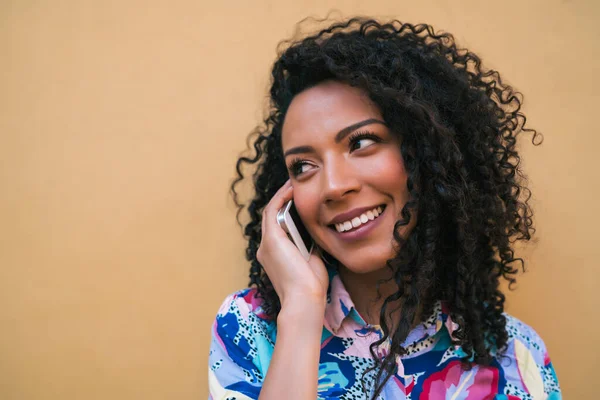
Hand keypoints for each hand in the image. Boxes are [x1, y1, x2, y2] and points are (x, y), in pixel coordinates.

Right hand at [256, 180, 328, 308]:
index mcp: (274, 256)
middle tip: (295, 186)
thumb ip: (308, 245)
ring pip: (270, 212)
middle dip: (282, 200)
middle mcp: (266, 249)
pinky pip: (273, 211)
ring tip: (294, 184)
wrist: (304, 299)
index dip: (286, 212)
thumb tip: (315, 232)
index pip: (278, 228)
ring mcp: (266, 243)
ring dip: (281, 196)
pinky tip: (292, 189)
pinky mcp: (271, 239)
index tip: (299, 201)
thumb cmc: (311, 287)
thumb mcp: (311, 261)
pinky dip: (281, 198)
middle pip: (272, 217)